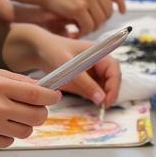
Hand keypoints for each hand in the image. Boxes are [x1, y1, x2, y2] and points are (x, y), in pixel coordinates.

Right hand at [0, 64, 59, 147]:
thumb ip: (15, 79)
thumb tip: (41, 87)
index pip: (37, 94)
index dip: (51, 97)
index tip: (55, 97)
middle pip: (38, 116)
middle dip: (41, 112)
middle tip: (35, 109)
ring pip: (27, 131)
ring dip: (25, 124)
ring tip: (12, 116)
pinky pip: (10, 141)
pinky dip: (9, 134)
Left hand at [5, 26, 120, 105]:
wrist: (41, 49)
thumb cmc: (54, 52)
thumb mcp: (69, 68)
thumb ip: (86, 83)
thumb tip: (101, 99)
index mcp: (99, 52)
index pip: (114, 70)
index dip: (114, 86)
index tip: (107, 101)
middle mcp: (99, 61)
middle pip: (113, 79)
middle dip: (110, 93)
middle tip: (103, 106)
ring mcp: (94, 69)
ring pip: (106, 86)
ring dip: (103, 95)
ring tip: (95, 104)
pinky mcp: (88, 77)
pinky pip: (95, 89)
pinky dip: (94, 95)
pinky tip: (86, 98)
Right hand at [20, 0, 125, 34]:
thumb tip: (111, 2)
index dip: (121, 3)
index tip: (122, 11)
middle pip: (108, 10)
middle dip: (101, 20)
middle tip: (92, 24)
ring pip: (99, 20)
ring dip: (92, 28)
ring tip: (83, 28)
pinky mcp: (78, 8)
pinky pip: (88, 26)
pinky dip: (83, 32)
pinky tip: (76, 31)